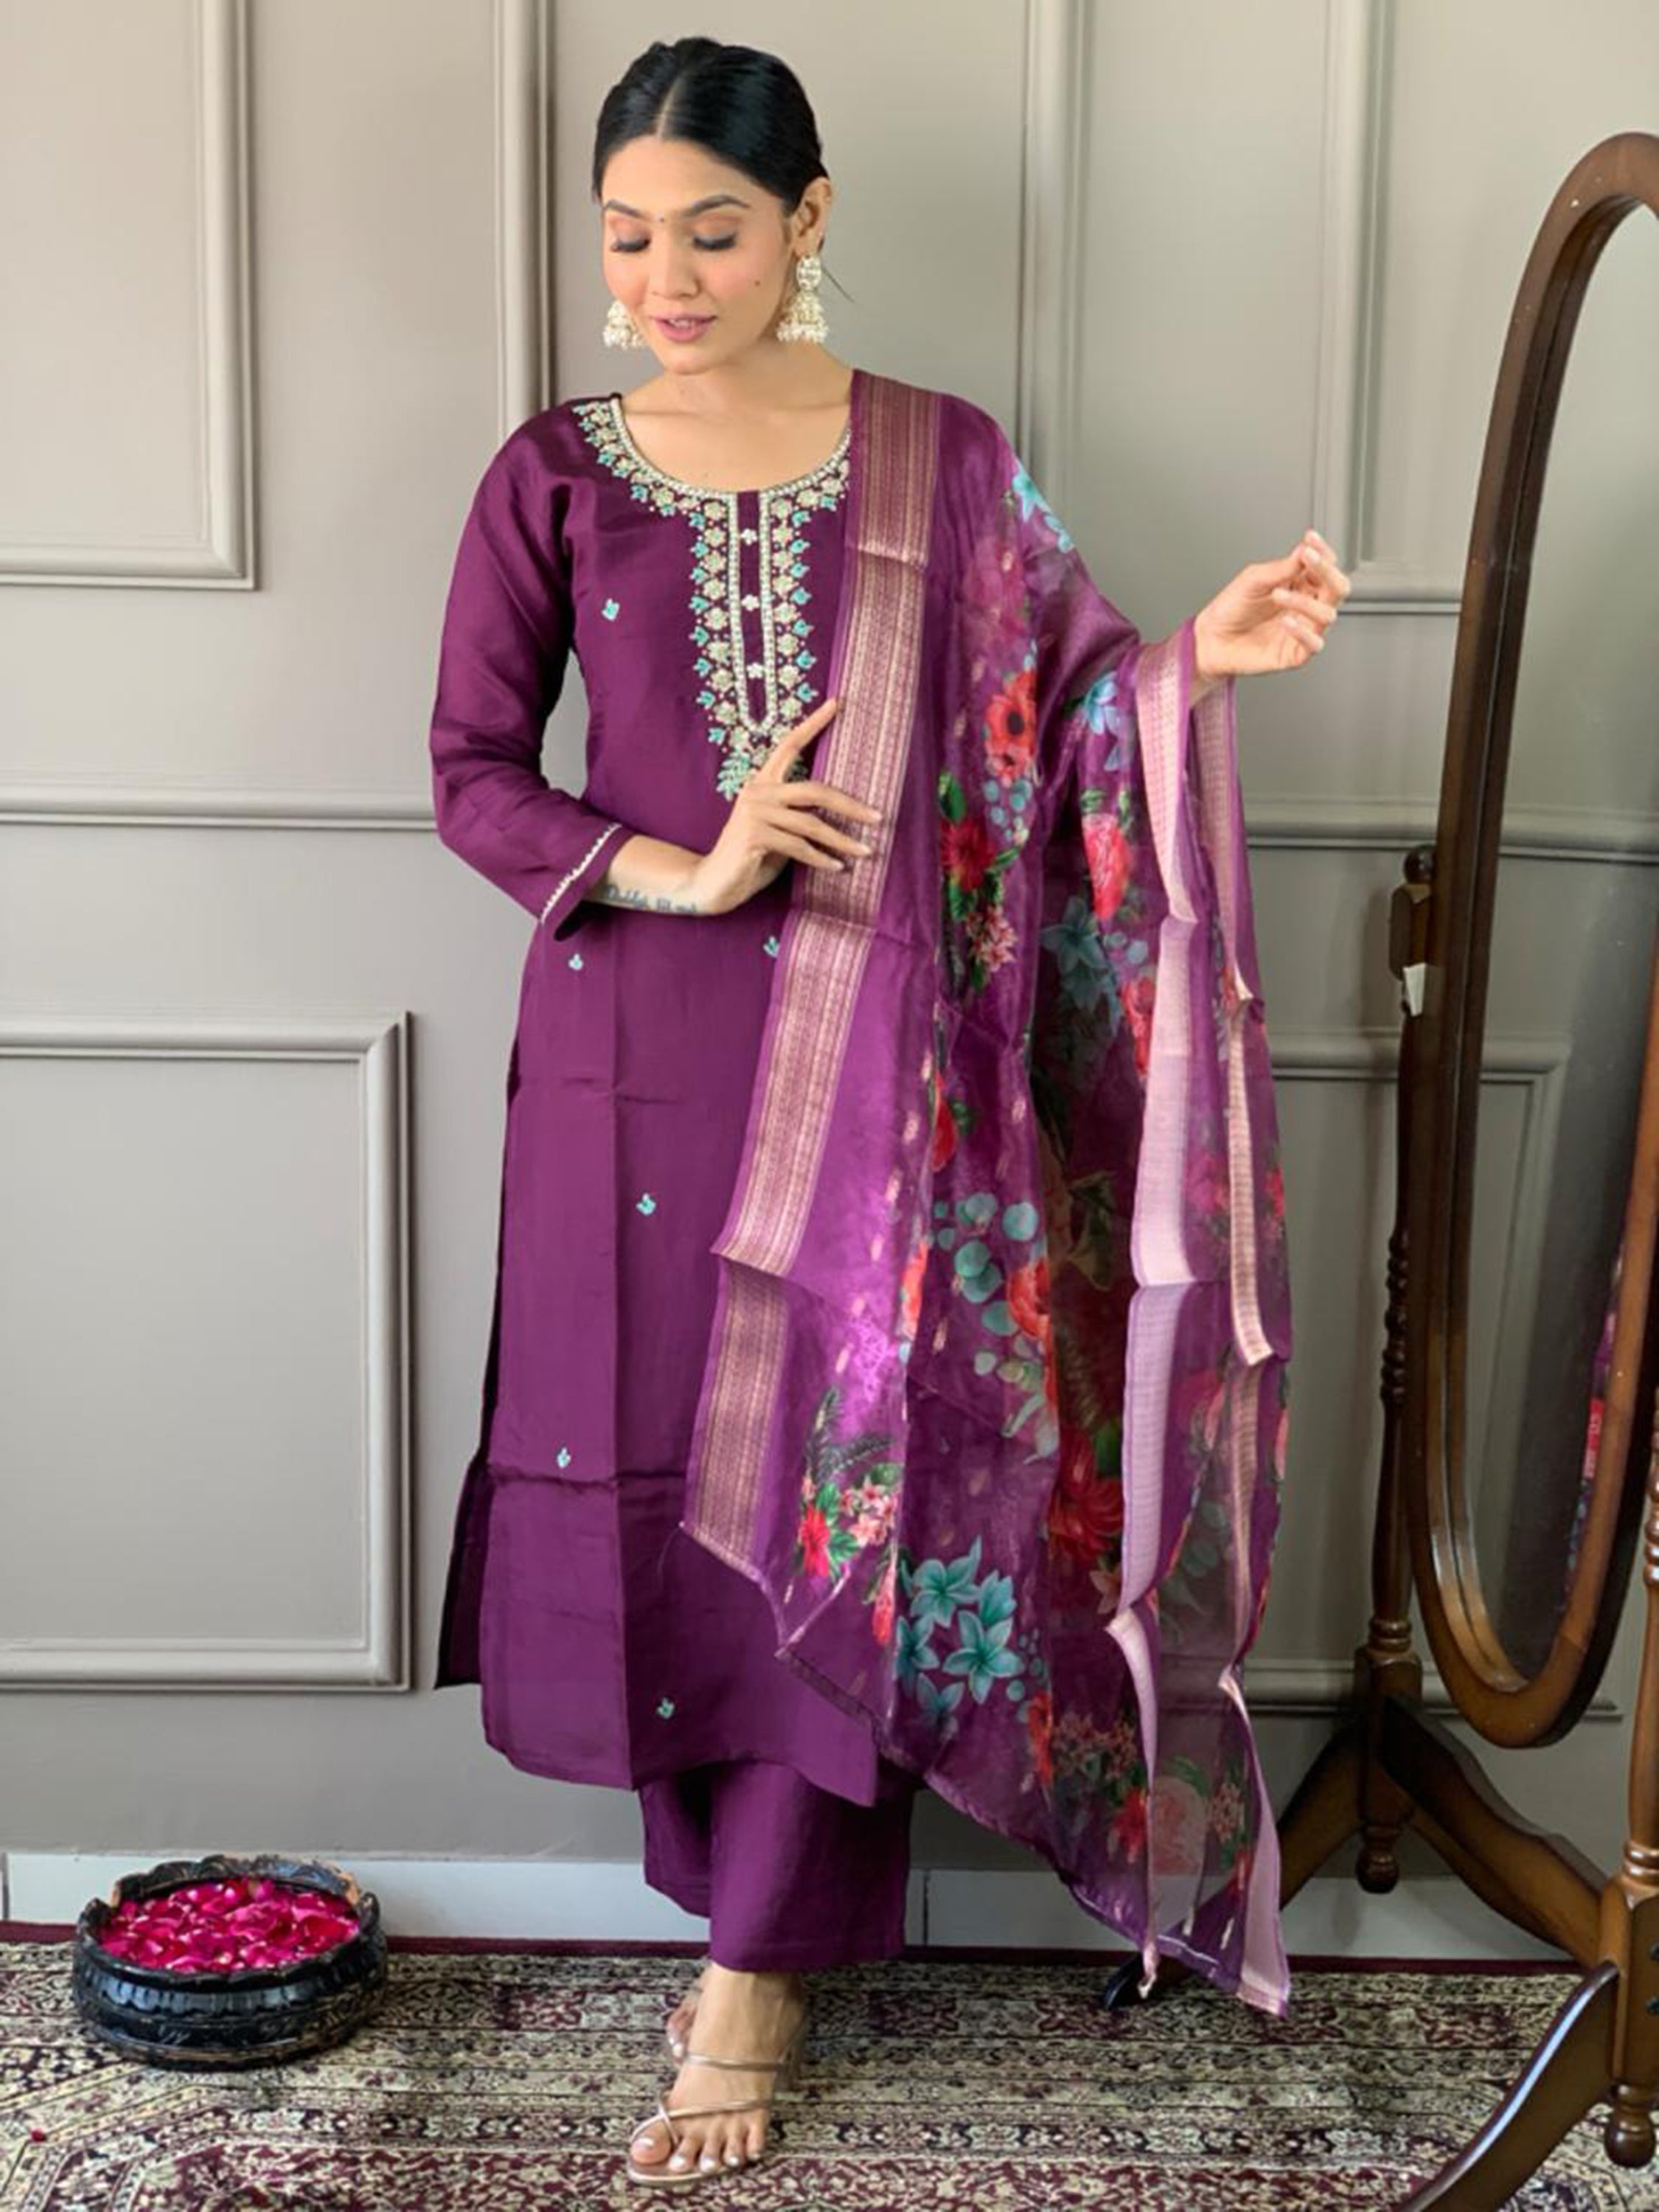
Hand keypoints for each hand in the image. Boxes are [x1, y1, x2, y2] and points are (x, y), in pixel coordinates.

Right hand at [684, 696, 883, 914]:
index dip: (813, 724)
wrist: (715, 884)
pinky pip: (799, 847)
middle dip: (850, 805)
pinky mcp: (754, 836)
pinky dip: (821, 859)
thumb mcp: (779, 832)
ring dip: (842, 840)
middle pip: (814, 790)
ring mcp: (754, 813)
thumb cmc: (751, 858)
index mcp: (763, 783)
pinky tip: (839, 867)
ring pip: (811, 824)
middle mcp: (757, 792)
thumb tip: (840, 816)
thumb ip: (799, 818)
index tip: (837, 703)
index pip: (789, 745)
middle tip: (878, 817)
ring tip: (866, 851)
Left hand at [1192, 528, 1350, 687]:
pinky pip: (1314, 644)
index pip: (1325, 567)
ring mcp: (1303, 630)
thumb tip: (1305, 549)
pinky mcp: (1296, 653)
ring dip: (1305, 601)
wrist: (1210, 638)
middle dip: (1327, 571)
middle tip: (1308, 559)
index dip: (1322, 552)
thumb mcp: (1253, 579)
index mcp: (1299, 585)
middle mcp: (1305, 606)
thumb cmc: (1230, 609)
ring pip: (1327, 614)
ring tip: (1277, 594)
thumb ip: (1282, 567)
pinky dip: (1303, 632)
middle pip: (1337, 589)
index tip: (1310, 539)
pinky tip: (1286, 622)